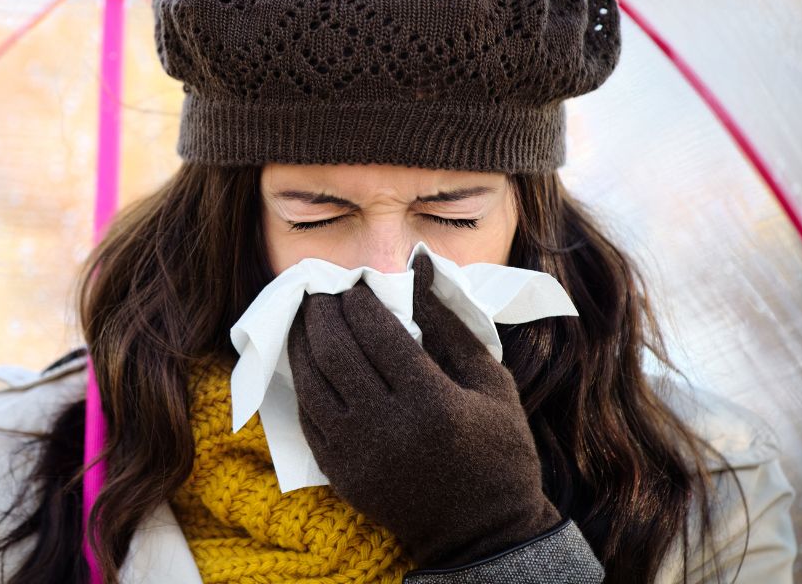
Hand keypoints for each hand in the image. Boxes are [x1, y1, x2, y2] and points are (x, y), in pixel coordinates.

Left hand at [287, 251, 561, 568]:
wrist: (482, 533)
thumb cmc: (498, 451)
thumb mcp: (492, 383)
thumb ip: (450, 325)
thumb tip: (418, 268)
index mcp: (432, 402)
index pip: (378, 334)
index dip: (359, 301)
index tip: (354, 283)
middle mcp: (388, 428)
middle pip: (336, 353)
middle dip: (322, 313)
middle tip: (320, 290)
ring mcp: (358, 454)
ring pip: (311, 383)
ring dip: (302, 342)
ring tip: (306, 317)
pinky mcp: (340, 474)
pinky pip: (307, 418)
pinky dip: (302, 383)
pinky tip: (306, 361)